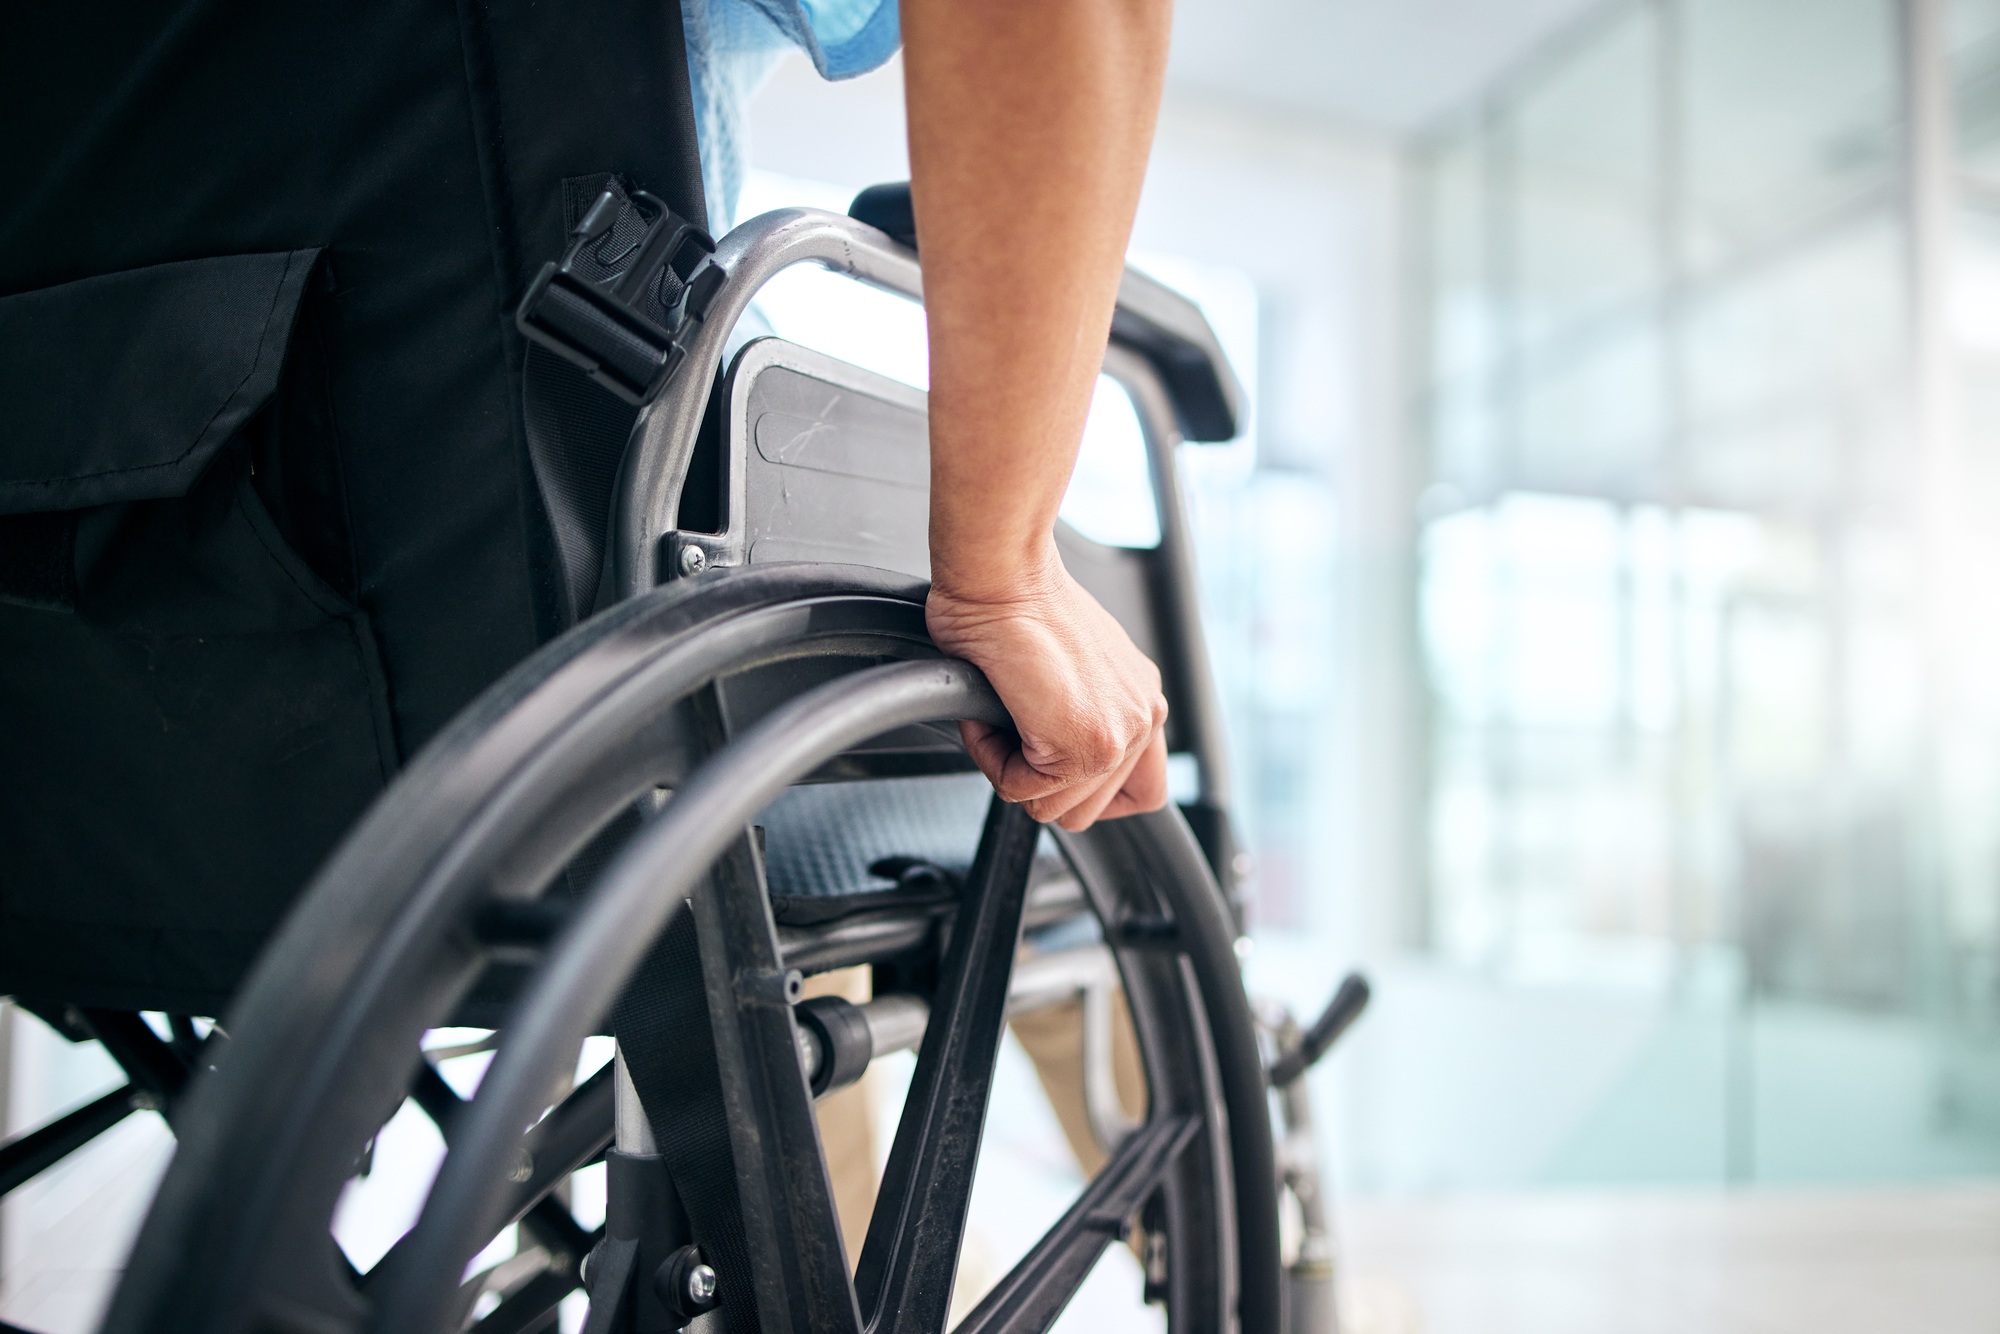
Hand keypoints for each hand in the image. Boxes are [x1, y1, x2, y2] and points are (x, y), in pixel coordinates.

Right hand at [926, 546, 1169, 829]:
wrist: (1001, 574)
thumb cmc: (1014, 601)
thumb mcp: (1067, 665)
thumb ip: (1079, 711)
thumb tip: (1048, 749)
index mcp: (1142, 700)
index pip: (1139, 791)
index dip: (1083, 791)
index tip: (1047, 766)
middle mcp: (1143, 717)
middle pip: (1088, 810)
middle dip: (1036, 781)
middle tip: (1014, 726)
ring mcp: (1119, 735)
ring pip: (1051, 808)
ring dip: (1009, 767)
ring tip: (1002, 710)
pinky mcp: (1085, 746)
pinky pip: (1020, 789)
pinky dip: (990, 756)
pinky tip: (992, 709)